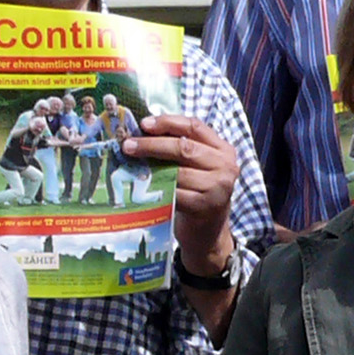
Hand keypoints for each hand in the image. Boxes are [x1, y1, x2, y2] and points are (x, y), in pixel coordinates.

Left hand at [129, 112, 243, 264]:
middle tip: (128, 145)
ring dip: (150, 168)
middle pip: (184, 147)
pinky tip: (141, 187)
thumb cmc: (198, 192)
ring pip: (177, 171)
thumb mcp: (197, 166)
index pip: (194, 126)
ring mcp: (217, 188)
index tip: (143, 124)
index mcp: (223, 150)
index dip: (168, 122)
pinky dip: (156, 189)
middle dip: (152, 145)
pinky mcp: (205, 207)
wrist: (209, 232)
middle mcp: (225, 166)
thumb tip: (143, 131)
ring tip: (131, 166)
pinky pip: (175, 193)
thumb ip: (180, 147)